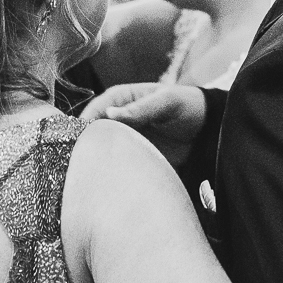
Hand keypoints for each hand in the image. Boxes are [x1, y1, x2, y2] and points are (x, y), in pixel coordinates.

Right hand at [80, 84, 205, 166]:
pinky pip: (116, 165)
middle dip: (85, 147)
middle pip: (92, 133)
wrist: (207, 131)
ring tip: (90, 177)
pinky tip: (108, 183)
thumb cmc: (186, 106)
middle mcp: (116, 119)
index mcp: (119, 99)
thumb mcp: (167, 102)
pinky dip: (111, 172)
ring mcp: (123, 139)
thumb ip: (141, 108)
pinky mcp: (131, 156)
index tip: (75, 141)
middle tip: (80, 164)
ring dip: (96, 162)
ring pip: (101, 151)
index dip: (82, 125)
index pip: (93, 111)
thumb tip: (109, 113)